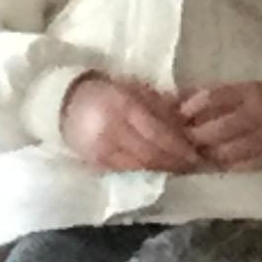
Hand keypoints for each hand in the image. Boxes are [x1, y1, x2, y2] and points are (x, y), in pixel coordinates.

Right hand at [59, 73, 200, 174]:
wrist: (66, 104)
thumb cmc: (107, 93)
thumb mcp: (135, 90)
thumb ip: (160, 107)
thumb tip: (187, 125)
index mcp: (122, 107)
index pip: (156, 132)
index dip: (178, 146)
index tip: (196, 153)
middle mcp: (111, 130)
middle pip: (150, 154)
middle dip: (174, 162)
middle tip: (193, 165)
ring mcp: (101, 149)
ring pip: (139, 166)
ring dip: (162, 170)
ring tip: (180, 169)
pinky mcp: (95, 162)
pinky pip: (126, 171)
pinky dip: (145, 172)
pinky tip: (158, 170)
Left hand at [178, 81, 261, 171]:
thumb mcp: (239, 90)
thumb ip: (206, 95)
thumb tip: (169, 102)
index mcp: (251, 91)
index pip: (212, 98)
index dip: (190, 109)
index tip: (179, 118)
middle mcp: (261, 113)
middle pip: (218, 129)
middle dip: (195, 138)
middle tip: (183, 142)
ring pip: (228, 152)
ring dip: (207, 156)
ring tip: (196, 155)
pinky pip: (241, 167)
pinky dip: (224, 167)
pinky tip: (215, 164)